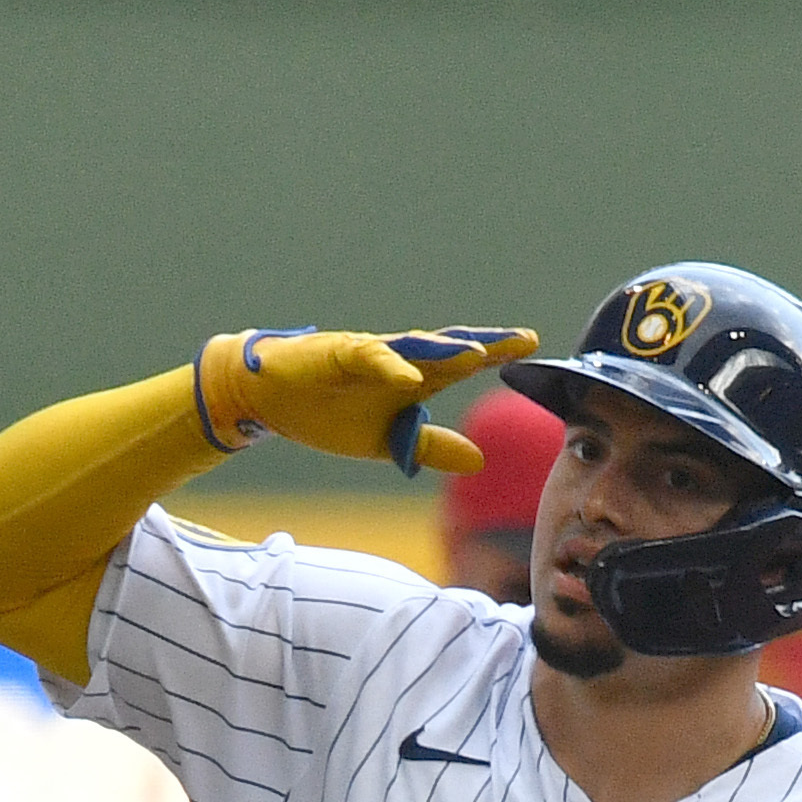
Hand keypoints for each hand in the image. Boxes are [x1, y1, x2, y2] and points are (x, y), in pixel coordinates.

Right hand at [190, 325, 537, 473]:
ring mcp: (370, 354)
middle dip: (486, 345)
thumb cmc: (327, 414)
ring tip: (478, 354)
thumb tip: (480, 460)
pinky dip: (390, 367)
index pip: (462, 366)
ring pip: (415, 349)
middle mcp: (399, 360)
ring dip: (446, 352)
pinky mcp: (338, 354)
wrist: (267, 399)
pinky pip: (368, 359)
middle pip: (449, 349)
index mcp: (413, 380)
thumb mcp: (387, 442)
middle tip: (525, 340)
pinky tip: (411, 377)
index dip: (497, 357)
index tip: (533, 352)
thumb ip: (432, 447)